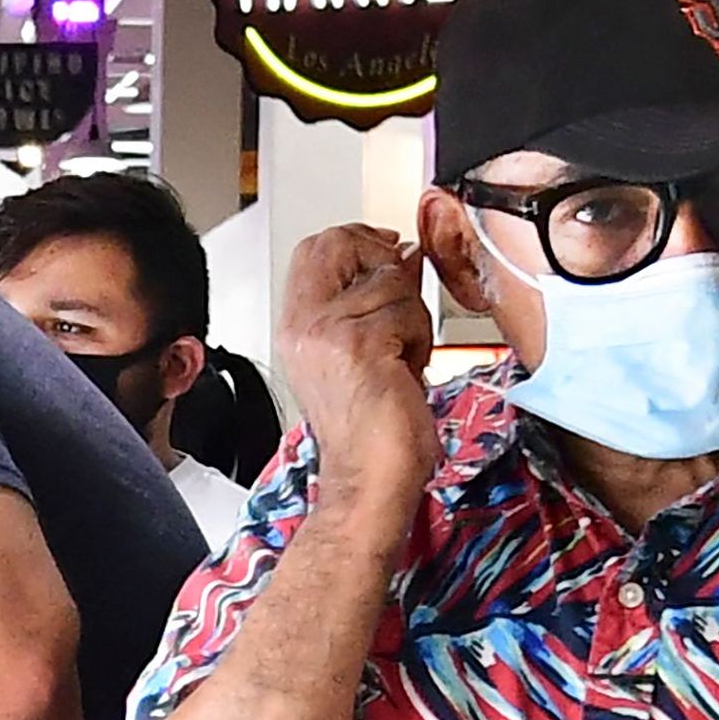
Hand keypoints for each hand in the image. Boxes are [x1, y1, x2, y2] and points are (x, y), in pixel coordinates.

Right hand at [278, 224, 439, 492]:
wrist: (368, 481)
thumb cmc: (369, 433)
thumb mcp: (358, 356)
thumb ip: (368, 304)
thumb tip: (401, 257)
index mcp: (297, 325)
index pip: (316, 246)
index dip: (357, 238)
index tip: (388, 252)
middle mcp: (305, 324)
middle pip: (341, 244)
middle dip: (384, 261)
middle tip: (402, 302)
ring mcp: (330, 332)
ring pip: (390, 282)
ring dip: (412, 317)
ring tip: (404, 358)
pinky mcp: (362, 345)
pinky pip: (407, 312)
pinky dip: (421, 340)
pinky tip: (409, 371)